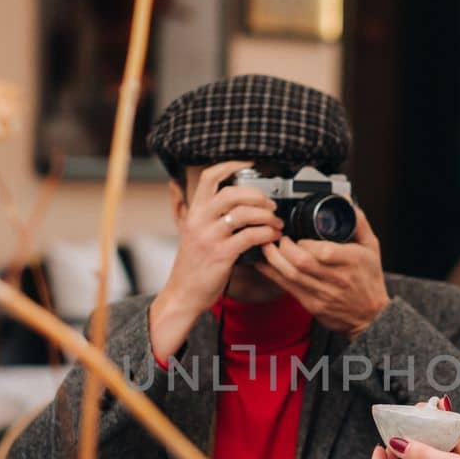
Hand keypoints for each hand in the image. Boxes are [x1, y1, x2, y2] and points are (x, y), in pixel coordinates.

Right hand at [150, 160, 284, 360]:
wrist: (183, 294)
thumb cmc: (193, 266)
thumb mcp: (193, 234)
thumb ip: (205, 215)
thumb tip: (221, 199)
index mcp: (194, 212)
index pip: (210, 178)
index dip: (231, 165)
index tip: (250, 164)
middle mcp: (200, 221)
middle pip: (232, 192)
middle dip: (258, 195)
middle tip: (271, 204)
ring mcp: (210, 237)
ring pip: (244, 213)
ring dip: (266, 216)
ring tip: (276, 223)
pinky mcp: (221, 255)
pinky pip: (250, 237)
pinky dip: (266, 234)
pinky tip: (272, 238)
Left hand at [255, 207, 389, 338]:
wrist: (370, 315)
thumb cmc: (370, 279)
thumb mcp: (372, 247)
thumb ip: (358, 221)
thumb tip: (344, 200)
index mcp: (352, 261)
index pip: (323, 251)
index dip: (305, 242)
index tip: (298, 235)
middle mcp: (337, 278)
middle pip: (302, 263)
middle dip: (283, 247)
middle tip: (277, 237)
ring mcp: (323, 294)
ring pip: (291, 275)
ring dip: (273, 259)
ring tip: (267, 247)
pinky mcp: (312, 304)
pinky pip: (287, 288)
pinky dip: (272, 274)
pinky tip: (265, 264)